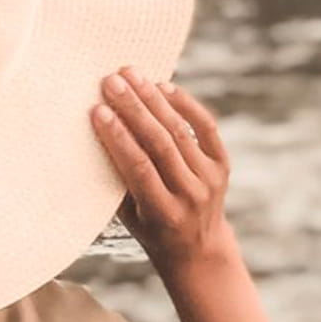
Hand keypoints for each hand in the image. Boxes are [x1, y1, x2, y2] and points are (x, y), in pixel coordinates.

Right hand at [90, 64, 237, 272]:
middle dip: (133, 109)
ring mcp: (210, 178)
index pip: (139, 167)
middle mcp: (190, 194)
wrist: (198, 247)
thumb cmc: (151, 229)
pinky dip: (184, 103)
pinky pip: (205, 126)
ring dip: (152, 99)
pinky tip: (163, 86)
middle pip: (160, 143)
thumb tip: (101, 132)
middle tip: (111, 82)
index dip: (118, 137)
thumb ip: (119, 180)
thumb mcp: (129, 216)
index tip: (98, 110)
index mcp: (163, 212)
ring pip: (180, 130)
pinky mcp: (223, 164)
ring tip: (131, 74)